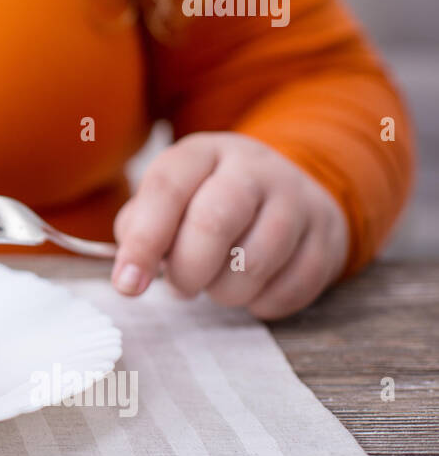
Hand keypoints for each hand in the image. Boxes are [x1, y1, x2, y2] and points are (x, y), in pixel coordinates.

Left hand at [111, 132, 348, 319]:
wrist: (288, 192)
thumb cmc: (208, 202)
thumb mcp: (169, 199)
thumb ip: (140, 227)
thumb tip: (133, 269)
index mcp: (204, 153)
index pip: (167, 190)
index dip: (143, 242)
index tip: (127, 285)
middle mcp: (254, 168)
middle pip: (214, 223)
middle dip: (187, 271)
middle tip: (180, 287)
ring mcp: (298, 200)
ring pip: (253, 263)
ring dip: (224, 291)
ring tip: (215, 283)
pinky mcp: (327, 238)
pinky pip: (289, 289)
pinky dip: (261, 303)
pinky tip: (252, 288)